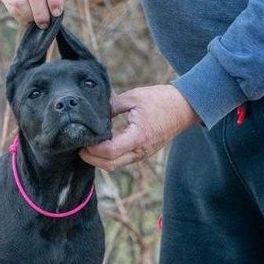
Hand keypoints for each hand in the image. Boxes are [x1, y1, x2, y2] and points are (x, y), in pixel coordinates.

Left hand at [80, 85, 200, 170]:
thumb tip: (93, 114)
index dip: (92, 149)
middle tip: (79, 146)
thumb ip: (111, 106)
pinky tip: (100, 146)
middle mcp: (140, 150)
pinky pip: (121, 161)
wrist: (184, 108)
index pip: (109, 151)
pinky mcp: (142, 154)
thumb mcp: (133, 97)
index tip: (82, 140)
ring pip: (115, 166)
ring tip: (87, 146)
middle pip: (109, 165)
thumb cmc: (160, 100)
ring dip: (99, 160)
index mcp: (138, 136)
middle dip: (91, 159)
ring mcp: (142, 154)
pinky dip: (108, 158)